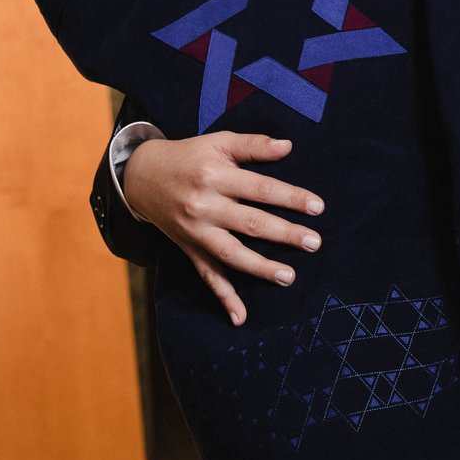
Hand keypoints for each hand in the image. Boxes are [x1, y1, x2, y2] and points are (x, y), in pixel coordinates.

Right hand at [122, 131, 322, 324]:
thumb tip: (288, 146)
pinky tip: (240, 316)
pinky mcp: (190, 250)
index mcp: (215, 176)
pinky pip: (208, 276)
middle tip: (314, 243)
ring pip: (231, 254)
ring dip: (260, 267)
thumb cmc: (189, 157)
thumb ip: (253, 145)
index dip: (290, 197)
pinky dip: (223, 298)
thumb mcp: (218, 142)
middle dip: (285, 234)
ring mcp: (196, 232)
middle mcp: (204, 206)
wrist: (142, 177)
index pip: (260, 189)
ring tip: (289, 276)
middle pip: (250, 223)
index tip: (318, 207)